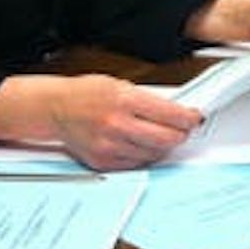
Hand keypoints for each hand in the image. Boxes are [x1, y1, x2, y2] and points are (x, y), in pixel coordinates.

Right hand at [0, 74, 203, 170]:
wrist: (55, 108)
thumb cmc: (86, 93)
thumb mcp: (120, 84)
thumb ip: (148, 99)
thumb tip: (175, 111)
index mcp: (124, 100)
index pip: (171, 115)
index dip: (189, 118)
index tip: (194, 118)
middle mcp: (117, 125)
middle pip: (167, 139)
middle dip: (181, 134)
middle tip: (183, 129)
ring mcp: (110, 146)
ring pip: (154, 153)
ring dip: (163, 146)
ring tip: (161, 135)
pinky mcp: (103, 161)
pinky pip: (137, 164)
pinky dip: (145, 155)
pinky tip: (142, 145)